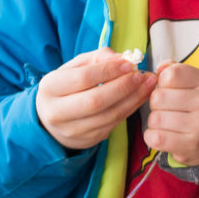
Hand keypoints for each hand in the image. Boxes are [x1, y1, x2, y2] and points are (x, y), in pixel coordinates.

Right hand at [36, 48, 155, 149]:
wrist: (54, 116)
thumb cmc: (69, 86)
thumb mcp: (75, 67)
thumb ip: (98, 58)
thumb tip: (122, 58)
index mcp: (50, 88)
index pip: (83, 78)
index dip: (109, 70)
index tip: (129, 64)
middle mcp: (57, 111)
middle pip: (96, 100)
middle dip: (123, 87)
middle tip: (141, 76)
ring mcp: (72, 129)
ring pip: (108, 115)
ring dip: (133, 99)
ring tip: (148, 84)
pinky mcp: (88, 139)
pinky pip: (114, 124)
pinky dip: (131, 108)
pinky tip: (142, 97)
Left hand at [144, 62, 198, 166]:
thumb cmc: (194, 107)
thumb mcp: (190, 83)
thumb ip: (173, 70)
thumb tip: (160, 68)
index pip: (169, 75)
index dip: (162, 83)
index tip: (171, 91)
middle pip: (158, 97)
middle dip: (156, 105)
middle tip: (170, 110)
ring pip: (155, 118)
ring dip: (155, 123)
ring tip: (169, 124)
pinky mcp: (191, 145)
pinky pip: (155, 138)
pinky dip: (153, 137)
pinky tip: (165, 136)